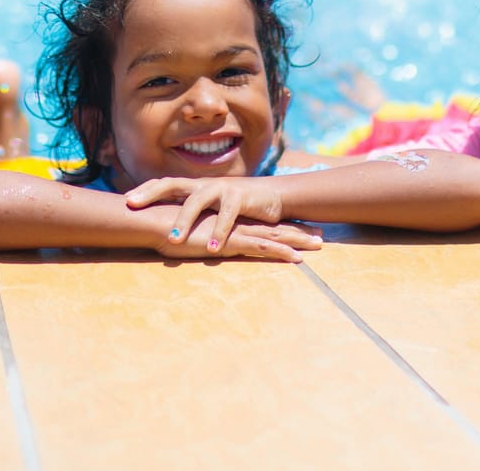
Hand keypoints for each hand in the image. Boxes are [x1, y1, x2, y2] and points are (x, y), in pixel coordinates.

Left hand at [125, 177, 285, 252]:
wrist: (271, 196)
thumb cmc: (234, 207)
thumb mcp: (210, 209)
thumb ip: (189, 215)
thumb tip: (160, 229)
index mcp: (193, 188)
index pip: (163, 184)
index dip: (144, 190)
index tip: (124, 201)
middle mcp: (203, 185)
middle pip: (172, 184)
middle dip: (151, 194)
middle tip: (132, 206)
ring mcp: (222, 189)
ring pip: (197, 200)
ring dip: (184, 220)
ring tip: (173, 242)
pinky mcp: (240, 198)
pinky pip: (227, 215)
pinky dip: (219, 231)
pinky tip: (212, 248)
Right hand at [150, 209, 322, 262]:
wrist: (159, 221)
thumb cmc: (168, 229)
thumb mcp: (188, 237)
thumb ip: (197, 240)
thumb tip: (195, 247)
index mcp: (229, 223)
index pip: (261, 225)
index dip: (282, 227)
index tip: (300, 229)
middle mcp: (237, 225)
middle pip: (275, 227)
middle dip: (299, 232)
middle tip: (320, 235)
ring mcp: (236, 232)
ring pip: (275, 236)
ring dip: (299, 240)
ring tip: (320, 244)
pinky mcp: (232, 242)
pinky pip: (262, 247)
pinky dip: (281, 252)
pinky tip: (297, 257)